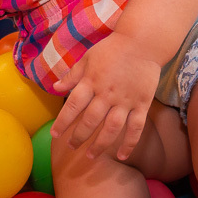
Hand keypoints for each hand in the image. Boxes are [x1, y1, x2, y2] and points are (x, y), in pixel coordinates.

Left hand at [49, 32, 160, 161]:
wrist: (143, 41)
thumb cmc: (112, 48)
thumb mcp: (88, 58)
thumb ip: (72, 75)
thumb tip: (54, 88)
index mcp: (91, 81)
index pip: (73, 106)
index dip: (63, 122)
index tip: (55, 134)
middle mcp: (107, 94)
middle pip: (90, 121)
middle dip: (79, 137)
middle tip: (71, 147)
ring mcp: (125, 100)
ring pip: (111, 128)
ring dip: (100, 145)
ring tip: (91, 156)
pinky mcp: (142, 103)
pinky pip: (136, 127)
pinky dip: (130, 143)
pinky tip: (122, 156)